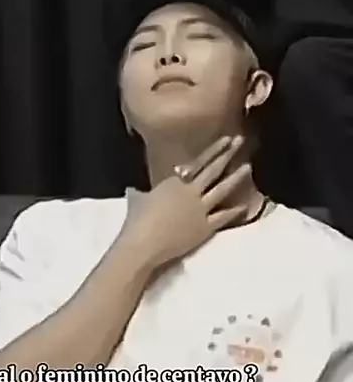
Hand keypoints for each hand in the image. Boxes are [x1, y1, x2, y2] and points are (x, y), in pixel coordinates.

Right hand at [122, 135, 250, 269]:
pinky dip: (234, 211)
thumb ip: (140, 193)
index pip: (198, 162)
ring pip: (222, 189)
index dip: (214, 149)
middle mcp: (190, 191)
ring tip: (248, 167)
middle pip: (213, 169)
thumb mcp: (138, 200)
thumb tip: (134, 190)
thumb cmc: (136, 221)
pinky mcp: (204, 227)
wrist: (143, 243)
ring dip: (236, 177)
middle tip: (241, 141)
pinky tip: (245, 206)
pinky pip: (223, 217)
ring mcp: (199, 209)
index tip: (226, 139)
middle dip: (228, 154)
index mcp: (174, 182)